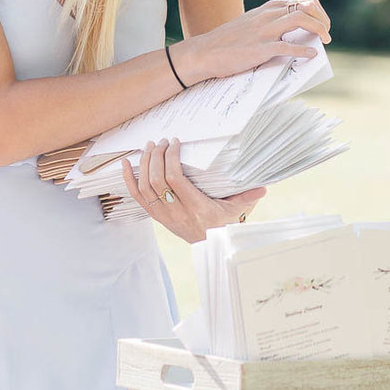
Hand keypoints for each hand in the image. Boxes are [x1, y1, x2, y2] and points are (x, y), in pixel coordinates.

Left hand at [121, 138, 265, 244]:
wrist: (210, 248)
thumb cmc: (224, 226)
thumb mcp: (236, 212)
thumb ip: (247, 198)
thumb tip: (264, 187)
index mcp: (195, 208)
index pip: (175, 179)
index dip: (170, 158)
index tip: (174, 142)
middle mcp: (176, 212)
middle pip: (157, 180)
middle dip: (156, 156)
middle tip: (161, 141)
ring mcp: (163, 215)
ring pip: (145, 186)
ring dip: (144, 163)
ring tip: (149, 146)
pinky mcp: (156, 216)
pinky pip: (137, 197)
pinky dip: (128, 179)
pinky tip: (125, 163)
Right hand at [174, 0, 330, 85]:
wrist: (204, 52)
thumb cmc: (227, 41)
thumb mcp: (250, 24)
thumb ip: (269, 23)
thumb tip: (290, 32)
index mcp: (267, 9)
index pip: (302, 2)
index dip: (318, 13)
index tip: (323, 26)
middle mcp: (268, 16)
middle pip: (306, 7)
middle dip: (323, 20)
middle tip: (327, 35)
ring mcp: (264, 31)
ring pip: (301, 20)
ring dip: (319, 30)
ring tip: (325, 41)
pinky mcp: (260, 49)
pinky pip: (288, 46)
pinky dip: (304, 50)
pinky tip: (311, 55)